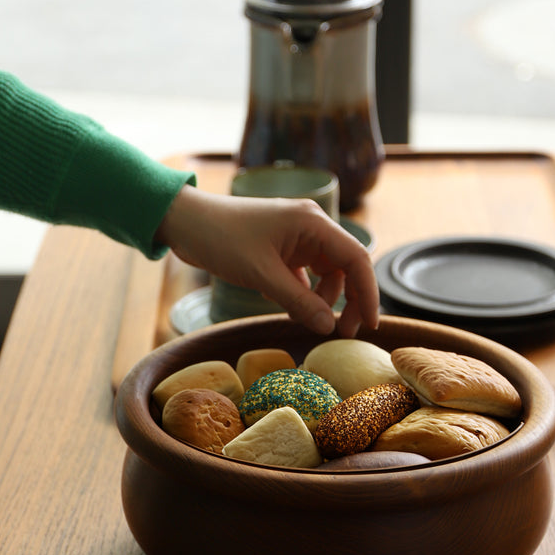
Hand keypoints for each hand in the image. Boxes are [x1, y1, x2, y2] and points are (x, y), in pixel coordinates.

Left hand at [156, 184, 379, 337]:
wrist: (185, 222)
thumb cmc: (221, 238)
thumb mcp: (262, 275)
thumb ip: (298, 301)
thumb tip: (330, 327)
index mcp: (313, 223)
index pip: (357, 258)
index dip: (368, 293)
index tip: (369, 325)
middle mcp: (311, 227)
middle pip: (346, 267)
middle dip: (348, 300)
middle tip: (342, 332)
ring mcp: (297, 238)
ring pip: (327, 274)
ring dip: (322, 300)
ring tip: (303, 319)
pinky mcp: (282, 249)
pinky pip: (305, 276)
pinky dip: (302, 294)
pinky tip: (286, 306)